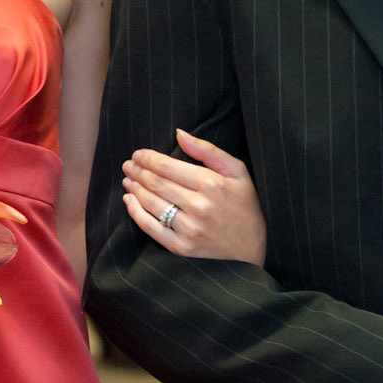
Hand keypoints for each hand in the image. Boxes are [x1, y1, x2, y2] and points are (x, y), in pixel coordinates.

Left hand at [122, 129, 266, 264]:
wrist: (254, 248)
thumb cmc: (246, 205)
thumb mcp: (237, 171)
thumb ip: (208, 150)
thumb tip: (179, 133)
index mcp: (211, 184)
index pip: (167, 166)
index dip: (147, 158)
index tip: (138, 154)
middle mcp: (198, 206)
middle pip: (155, 183)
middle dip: (137, 171)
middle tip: (128, 165)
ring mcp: (189, 229)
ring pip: (150, 203)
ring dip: (134, 188)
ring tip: (128, 179)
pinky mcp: (182, 248)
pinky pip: (150, 228)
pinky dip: (135, 212)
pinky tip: (129, 201)